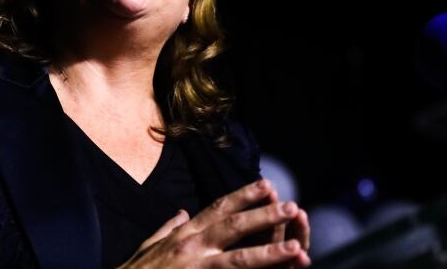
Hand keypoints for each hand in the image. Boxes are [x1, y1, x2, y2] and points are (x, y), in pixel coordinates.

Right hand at [118, 180, 310, 267]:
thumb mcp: (150, 243)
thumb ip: (168, 227)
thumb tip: (181, 212)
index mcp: (184, 233)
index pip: (218, 208)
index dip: (244, 195)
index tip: (267, 185)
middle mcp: (191, 246)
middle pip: (233, 227)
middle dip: (264, 216)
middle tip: (292, 206)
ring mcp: (195, 268)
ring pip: (239, 259)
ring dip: (270, 253)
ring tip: (296, 248)